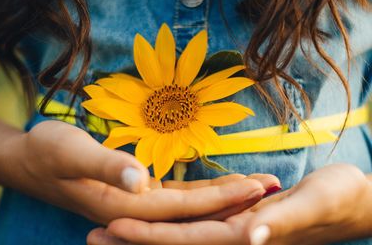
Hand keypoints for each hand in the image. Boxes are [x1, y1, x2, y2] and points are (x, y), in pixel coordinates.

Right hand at [12, 120, 278, 224]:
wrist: (30, 159)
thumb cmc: (47, 152)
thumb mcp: (70, 151)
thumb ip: (105, 166)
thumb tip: (140, 179)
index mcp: (124, 205)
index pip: (183, 207)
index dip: (220, 198)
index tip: (255, 188)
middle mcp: (137, 210)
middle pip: (195, 211)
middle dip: (235, 201)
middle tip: (274, 188)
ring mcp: (139, 203)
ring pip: (191, 205)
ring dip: (225, 197)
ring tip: (260, 187)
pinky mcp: (139, 192)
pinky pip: (179, 196)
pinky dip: (205, 193)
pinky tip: (225, 187)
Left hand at [97, 164, 371, 244]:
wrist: (352, 201)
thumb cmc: (343, 198)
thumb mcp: (318, 202)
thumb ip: (284, 220)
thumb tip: (251, 237)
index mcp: (246, 234)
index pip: (189, 239)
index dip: (151, 235)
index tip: (113, 227)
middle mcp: (233, 236)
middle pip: (175, 240)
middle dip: (136, 240)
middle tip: (92, 235)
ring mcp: (233, 229)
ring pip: (181, 232)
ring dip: (146, 231)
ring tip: (107, 227)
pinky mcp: (238, 218)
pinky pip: (198, 220)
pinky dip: (172, 220)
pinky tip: (152, 212)